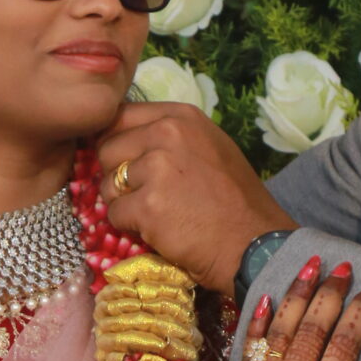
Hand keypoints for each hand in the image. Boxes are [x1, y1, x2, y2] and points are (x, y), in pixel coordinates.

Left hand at [96, 103, 294, 291]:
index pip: (121, 116)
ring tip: (153, 213)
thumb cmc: (236, 199)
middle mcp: (167, 133)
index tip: (127, 161)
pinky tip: (156, 229)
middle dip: (117, 174)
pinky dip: (128, 226)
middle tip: (143, 194)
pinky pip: (113, 214)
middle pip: (107, 148)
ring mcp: (156, 168)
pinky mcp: (147, 205)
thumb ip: (170, 136)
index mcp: (181, 116)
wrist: (253, 243)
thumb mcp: (210, 147)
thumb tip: (127, 138)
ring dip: (122, 202)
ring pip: (107, 183)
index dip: (117, 142)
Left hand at [224, 259, 360, 360]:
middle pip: (313, 329)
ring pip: (279, 332)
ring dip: (296, 295)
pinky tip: (269, 298)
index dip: (359, 314)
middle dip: (329, 293)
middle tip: (342, 266)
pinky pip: (249, 350)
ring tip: (309, 266)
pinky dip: (259, 323)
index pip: (345, 345)